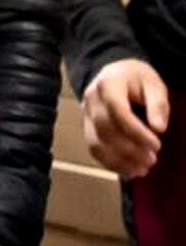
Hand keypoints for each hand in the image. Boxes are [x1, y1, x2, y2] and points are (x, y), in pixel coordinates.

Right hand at [84, 60, 170, 178]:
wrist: (115, 74)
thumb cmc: (137, 79)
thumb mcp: (154, 84)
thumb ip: (158, 104)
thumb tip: (159, 128)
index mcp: (108, 83)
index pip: (117, 110)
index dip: (136, 131)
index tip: (156, 144)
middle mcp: (91, 100)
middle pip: (105, 129)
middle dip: (130, 149)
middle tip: (152, 159)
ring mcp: (85, 115)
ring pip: (96, 143)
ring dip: (119, 160)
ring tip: (142, 169)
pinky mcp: (86, 128)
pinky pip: (94, 149)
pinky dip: (111, 164)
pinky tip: (129, 171)